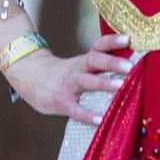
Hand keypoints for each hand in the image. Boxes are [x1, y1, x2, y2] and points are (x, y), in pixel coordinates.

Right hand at [4, 32, 131, 124]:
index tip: (129, 38)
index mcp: (83, 60)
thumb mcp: (78, 66)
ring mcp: (68, 86)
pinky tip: (101, 120)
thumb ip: (98, 68)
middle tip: (131, 66)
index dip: (113, 41)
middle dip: (113, 63)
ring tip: (121, 87)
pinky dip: (88, 115)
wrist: (28, 77)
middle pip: (94, 60)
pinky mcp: (62, 102)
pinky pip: (76, 110)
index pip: (99, 46)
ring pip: (86, 82)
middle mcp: (77, 69)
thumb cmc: (61, 74)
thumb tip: (129, 69)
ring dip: (104, 83)